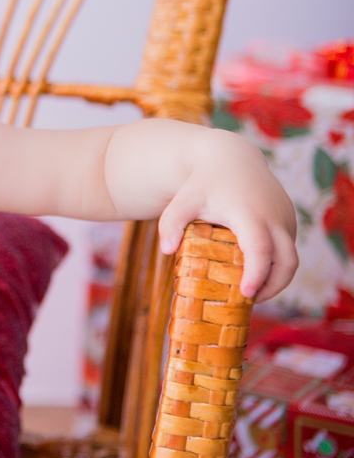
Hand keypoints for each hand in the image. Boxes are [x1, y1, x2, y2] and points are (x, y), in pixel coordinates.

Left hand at [157, 130, 297, 301]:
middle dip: (273, 286)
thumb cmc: (203, 183)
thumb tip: (166, 250)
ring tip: (253, 290)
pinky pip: (290, 246)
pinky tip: (258, 269)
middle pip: (287, 262)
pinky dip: (279, 262)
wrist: (231, 158)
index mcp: (249, 215)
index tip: (246, 294)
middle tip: (250, 300)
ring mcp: (286, 218)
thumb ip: (170, 223)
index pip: (260, 251)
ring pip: (291, 257)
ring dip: (278, 277)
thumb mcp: (183, 200)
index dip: (256, 275)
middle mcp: (274, 218)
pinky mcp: (290, 218)